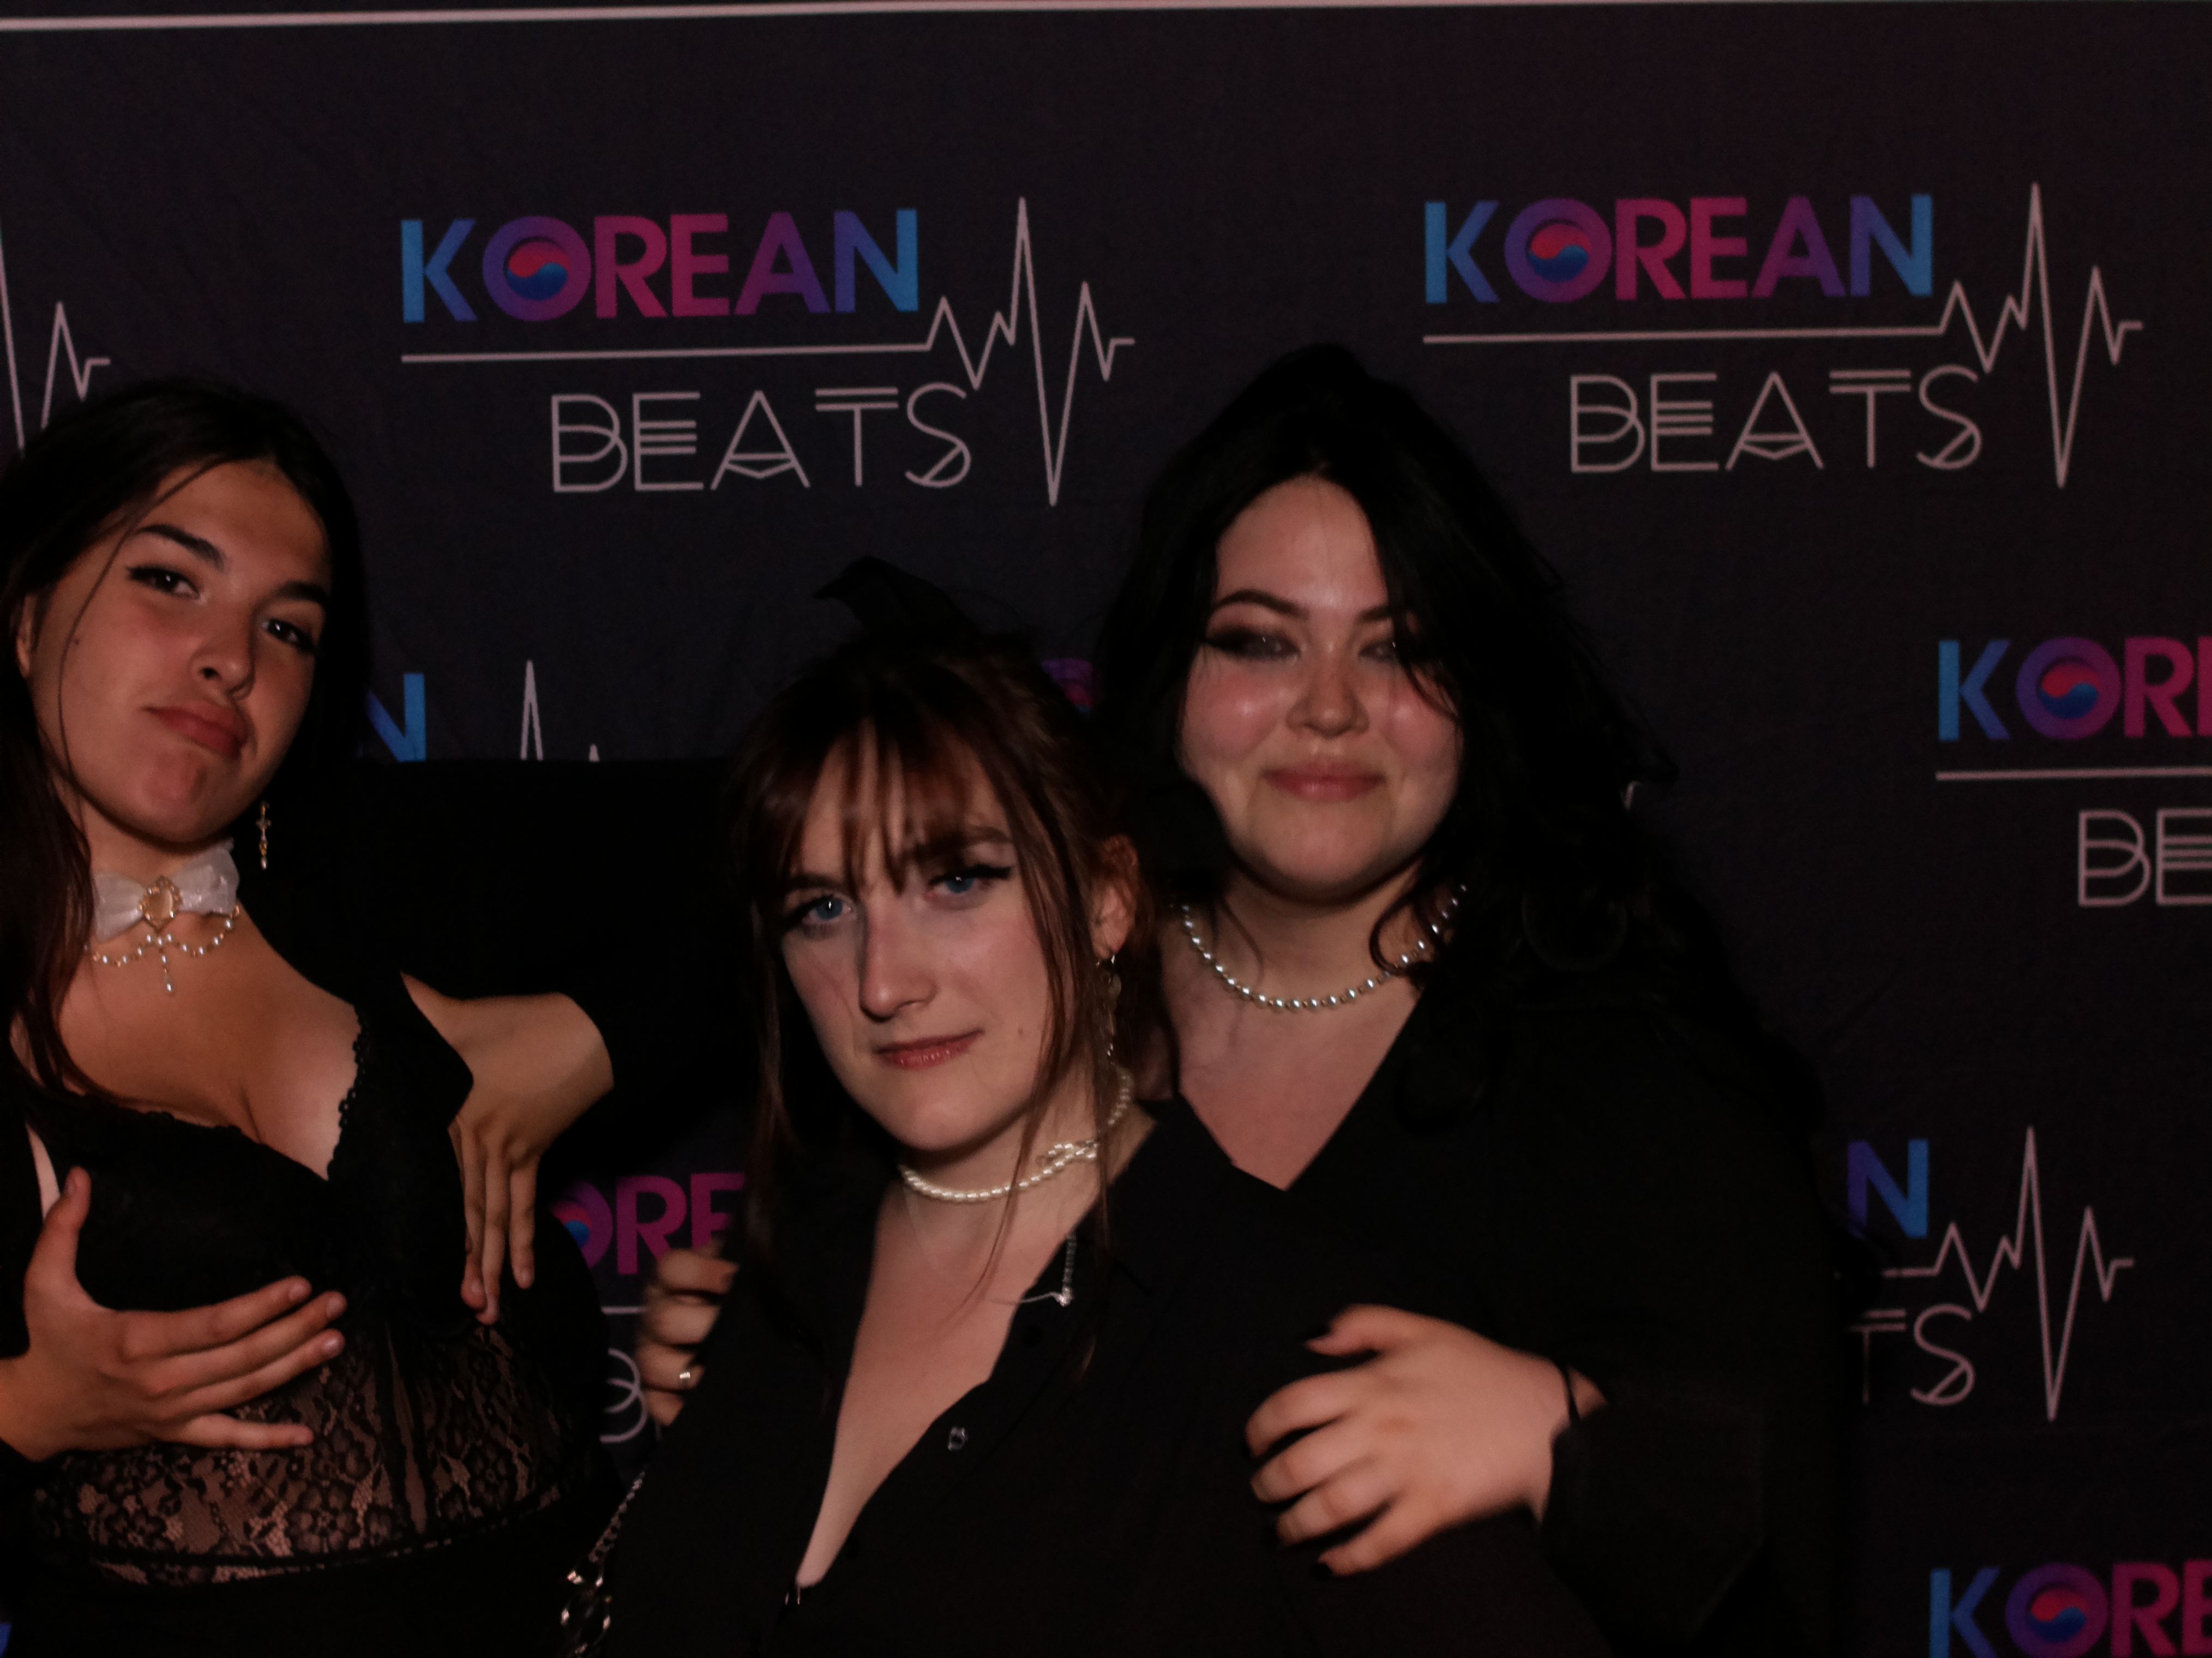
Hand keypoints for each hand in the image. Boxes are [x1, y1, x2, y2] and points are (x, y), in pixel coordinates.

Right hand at [0, 1169, 347, 1461]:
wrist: (31, 1414)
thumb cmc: (46, 1343)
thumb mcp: (43, 1285)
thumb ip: (62, 1229)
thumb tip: (77, 1177)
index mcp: (136, 1340)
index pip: (213, 1324)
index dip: (260, 1306)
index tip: (300, 1284)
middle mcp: (161, 1380)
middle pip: (242, 1356)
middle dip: (295, 1329)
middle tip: (336, 1305)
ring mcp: (171, 1411)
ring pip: (245, 1391)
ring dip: (295, 1366)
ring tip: (336, 1341)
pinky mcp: (173, 1433)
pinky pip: (227, 1440)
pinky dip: (267, 1440)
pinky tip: (305, 1435)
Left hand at [407, 980, 614, 1324]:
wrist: (587, 1030)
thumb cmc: (522, 1023)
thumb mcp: (459, 1013)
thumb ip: (415, 1002)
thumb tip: (379, 978)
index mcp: (458, 1118)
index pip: (440, 1182)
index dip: (434, 1226)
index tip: (421, 1266)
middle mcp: (484, 1144)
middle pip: (473, 1211)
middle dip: (469, 1263)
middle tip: (466, 1308)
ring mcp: (514, 1152)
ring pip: (500, 1217)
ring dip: (496, 1264)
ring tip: (492, 1309)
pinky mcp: (537, 1150)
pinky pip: (527, 1204)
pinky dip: (525, 1240)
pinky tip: (528, 1275)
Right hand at [637, 1247, 735, 1427]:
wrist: (740, 1341)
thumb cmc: (740, 1301)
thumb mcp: (740, 1277)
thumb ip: (746, 1269)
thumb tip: (763, 1265)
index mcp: (673, 1281)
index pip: (672, 1268)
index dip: (701, 1271)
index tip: (733, 1279)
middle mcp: (657, 1315)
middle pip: (664, 1319)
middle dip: (703, 1326)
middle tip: (738, 1334)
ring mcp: (652, 1354)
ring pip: (651, 1363)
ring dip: (687, 1372)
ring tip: (721, 1375)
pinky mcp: (655, 1392)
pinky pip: (654, 1403)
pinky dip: (673, 1411)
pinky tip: (695, 1411)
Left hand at [1245, 1305, 1602, 1574]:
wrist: (1547, 1417)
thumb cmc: (1482, 1371)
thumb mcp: (1422, 1328)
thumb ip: (1361, 1324)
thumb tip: (1308, 1340)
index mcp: (1373, 1382)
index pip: (1293, 1404)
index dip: (1261, 1426)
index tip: (1252, 1442)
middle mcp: (1381, 1427)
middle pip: (1302, 1462)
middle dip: (1269, 1484)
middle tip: (1261, 1493)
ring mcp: (1406, 1471)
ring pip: (1331, 1506)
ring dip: (1295, 1525)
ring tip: (1282, 1532)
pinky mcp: (1432, 1510)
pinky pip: (1379, 1542)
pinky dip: (1348, 1558)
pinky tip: (1328, 1563)